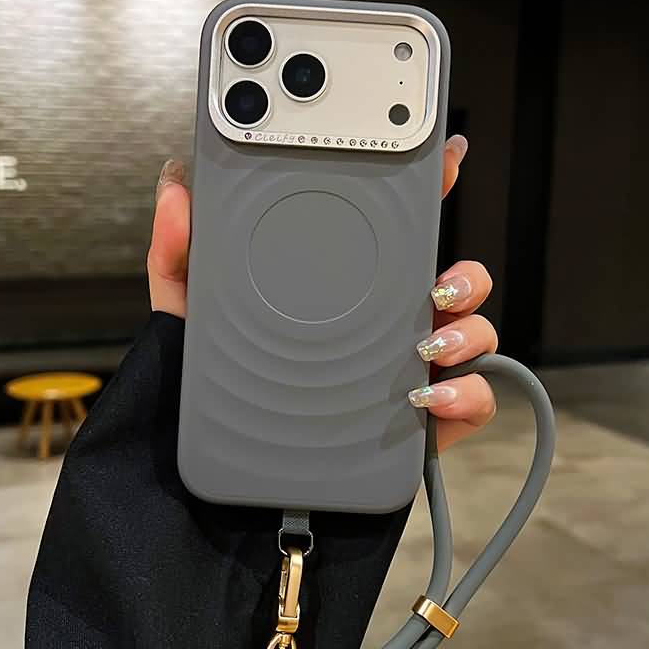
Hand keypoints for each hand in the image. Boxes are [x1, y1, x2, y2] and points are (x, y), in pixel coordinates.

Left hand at [148, 134, 495, 449]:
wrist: (230, 488)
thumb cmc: (218, 394)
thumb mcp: (189, 317)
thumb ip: (180, 253)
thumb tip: (176, 185)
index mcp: (342, 293)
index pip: (394, 235)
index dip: (427, 193)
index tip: (444, 160)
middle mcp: (383, 326)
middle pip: (450, 281)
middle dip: (464, 272)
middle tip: (439, 281)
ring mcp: (408, 373)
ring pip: (472, 334)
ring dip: (469, 329)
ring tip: (430, 340)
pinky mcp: (422, 425)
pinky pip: (471, 401)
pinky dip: (466, 394)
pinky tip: (428, 394)